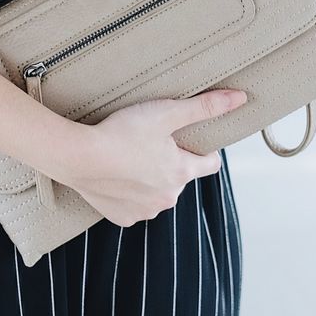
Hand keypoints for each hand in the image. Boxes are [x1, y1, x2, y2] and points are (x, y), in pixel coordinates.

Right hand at [54, 89, 248, 226]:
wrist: (77, 156)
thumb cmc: (119, 133)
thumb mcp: (164, 112)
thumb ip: (203, 106)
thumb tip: (239, 99)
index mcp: (181, 173)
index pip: (210, 164)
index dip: (202, 148)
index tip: (186, 138)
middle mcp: (168, 198)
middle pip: (180, 177)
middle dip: (170, 162)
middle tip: (148, 142)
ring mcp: (145, 210)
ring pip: (156, 192)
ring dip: (149, 178)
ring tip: (129, 157)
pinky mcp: (122, 217)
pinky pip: (133, 205)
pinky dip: (128, 192)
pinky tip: (116, 175)